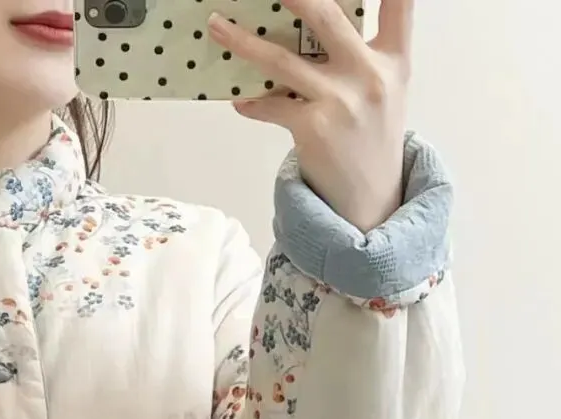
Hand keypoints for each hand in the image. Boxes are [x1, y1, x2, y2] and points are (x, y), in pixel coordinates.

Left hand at [209, 0, 412, 232]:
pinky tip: (238, 100)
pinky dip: (251, 103)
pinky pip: (271, 106)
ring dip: (243, 42)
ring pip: (282, 61)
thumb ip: (365, 51)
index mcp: (394, 59)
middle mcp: (370, 75)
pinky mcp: (314, 129)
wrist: (371, 199)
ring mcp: (340, 101)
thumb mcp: (386, 88)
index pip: (401, 4)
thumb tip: (315, 18)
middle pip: (328, 17)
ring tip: (217, 25)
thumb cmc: (372, 135)